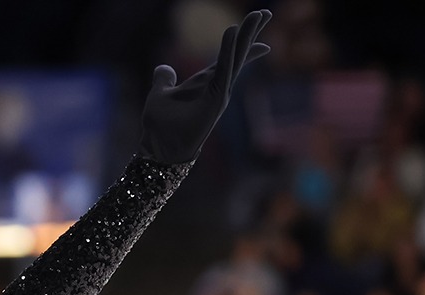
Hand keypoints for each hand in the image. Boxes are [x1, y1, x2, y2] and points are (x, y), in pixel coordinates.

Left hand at [138, 9, 271, 163]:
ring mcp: (218, 92)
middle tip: (266, 11)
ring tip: (259, 14)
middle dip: (250, 32)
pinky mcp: (215, 98)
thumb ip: (163, 81)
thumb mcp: (158, 96)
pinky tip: (232, 31)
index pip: (226, 57)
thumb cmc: (160, 128)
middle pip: (236, 53)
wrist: (159, 150)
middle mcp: (216, 86)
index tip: (254, 25)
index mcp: (205, 83)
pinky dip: (227, 50)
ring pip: (234, 58)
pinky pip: (222, 69)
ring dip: (245, 35)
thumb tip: (163, 68)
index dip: (239, 40)